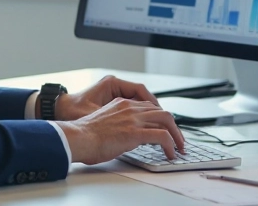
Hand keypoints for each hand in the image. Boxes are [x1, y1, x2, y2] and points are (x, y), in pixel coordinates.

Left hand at [53, 75, 160, 120]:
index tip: (163, 115)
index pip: (141, 90)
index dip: (155, 104)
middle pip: (143, 96)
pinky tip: (145, 127)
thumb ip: (118, 119)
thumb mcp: (97, 115)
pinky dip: (140, 117)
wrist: (58, 113)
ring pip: (139, 102)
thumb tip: (137, 125)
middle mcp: (113, 86)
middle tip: (167, 124)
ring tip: (160, 127)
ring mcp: (112, 94)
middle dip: (156, 110)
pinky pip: (132, 107)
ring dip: (149, 114)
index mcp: (111, 84)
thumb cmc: (73, 111)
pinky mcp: (110, 103)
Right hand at [55, 97, 184, 163]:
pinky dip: (171, 144)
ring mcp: (134, 119)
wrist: (78, 137)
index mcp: (121, 103)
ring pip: (166, 120)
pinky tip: (170, 153)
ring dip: (176, 135)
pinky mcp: (135, 132)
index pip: (149, 106)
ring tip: (178, 147)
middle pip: (161, 111)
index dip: (160, 118)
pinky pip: (162, 136)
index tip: (165, 129)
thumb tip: (126, 136)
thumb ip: (118, 122)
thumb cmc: (85, 134)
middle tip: (177, 139)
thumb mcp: (105, 121)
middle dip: (173, 126)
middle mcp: (130, 107)